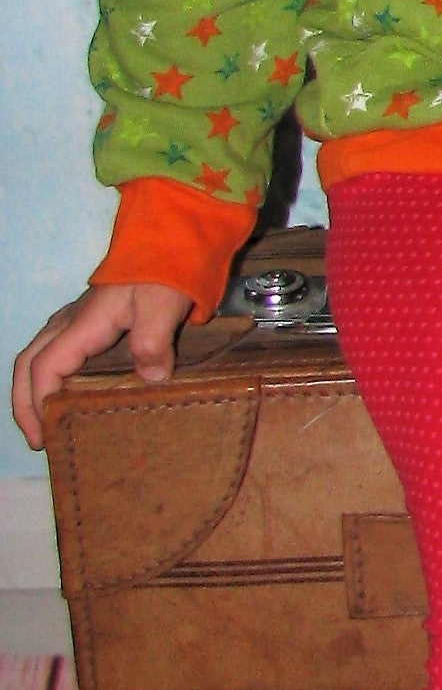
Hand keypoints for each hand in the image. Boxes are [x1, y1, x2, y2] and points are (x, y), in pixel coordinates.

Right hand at [11, 283, 191, 450]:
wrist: (168, 248)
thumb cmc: (164, 275)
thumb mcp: (163, 305)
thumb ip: (154, 339)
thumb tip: (150, 377)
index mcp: (83, 324)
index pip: (46, 366)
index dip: (41, 400)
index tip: (47, 432)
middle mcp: (70, 324)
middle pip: (28, 365)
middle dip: (24, 404)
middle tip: (36, 441)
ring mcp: (77, 324)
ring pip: (37, 360)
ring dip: (33, 394)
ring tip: (45, 428)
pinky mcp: (89, 327)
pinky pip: (57, 357)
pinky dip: (50, 382)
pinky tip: (66, 403)